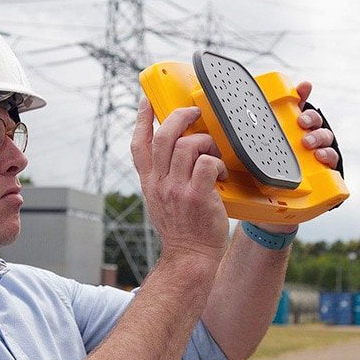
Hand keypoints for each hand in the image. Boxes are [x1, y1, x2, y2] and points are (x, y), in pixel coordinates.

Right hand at [131, 97, 229, 260]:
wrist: (189, 257)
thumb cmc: (181, 230)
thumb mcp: (160, 201)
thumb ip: (163, 178)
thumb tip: (174, 154)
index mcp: (149, 182)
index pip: (139, 145)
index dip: (142, 119)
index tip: (147, 102)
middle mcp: (160, 183)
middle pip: (164, 137)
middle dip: (180, 117)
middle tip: (195, 113)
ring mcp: (177, 190)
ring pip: (188, 146)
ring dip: (206, 142)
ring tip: (213, 153)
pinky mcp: (197, 196)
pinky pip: (206, 163)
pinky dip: (216, 162)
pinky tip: (220, 173)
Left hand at [253, 81, 338, 233]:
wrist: (269, 207)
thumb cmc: (261, 175)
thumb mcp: (249, 154)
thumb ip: (242, 138)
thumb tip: (224, 117)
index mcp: (288, 131)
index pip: (298, 107)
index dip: (303, 93)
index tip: (304, 86)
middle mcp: (303, 140)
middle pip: (315, 121)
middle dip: (311, 118)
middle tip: (301, 123)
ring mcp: (314, 156)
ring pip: (325, 139)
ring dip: (319, 137)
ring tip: (308, 144)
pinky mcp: (321, 173)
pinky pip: (332, 163)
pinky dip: (330, 158)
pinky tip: (321, 158)